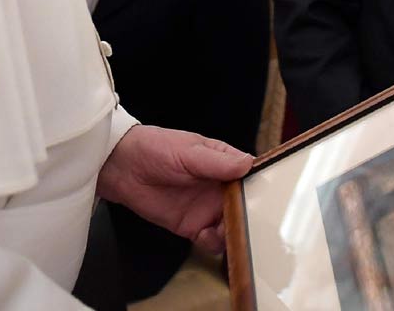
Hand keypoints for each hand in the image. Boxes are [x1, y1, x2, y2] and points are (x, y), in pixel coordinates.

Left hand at [97, 125, 252, 255]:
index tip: (270, 200)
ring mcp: (207, 208)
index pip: (252, 177)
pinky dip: (216, 243)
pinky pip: (212, 240)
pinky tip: (210, 237)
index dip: (263, 188)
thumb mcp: (189, 151)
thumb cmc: (156, 148)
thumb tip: (248, 164)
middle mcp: (220, 187)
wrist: (123, 168)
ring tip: (230, 232)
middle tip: (252, 224)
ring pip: (232, 226)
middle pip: (246, 206)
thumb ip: (218, 161)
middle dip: (252, 217)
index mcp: (224, 162)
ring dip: (236, 233)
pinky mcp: (192, 227)